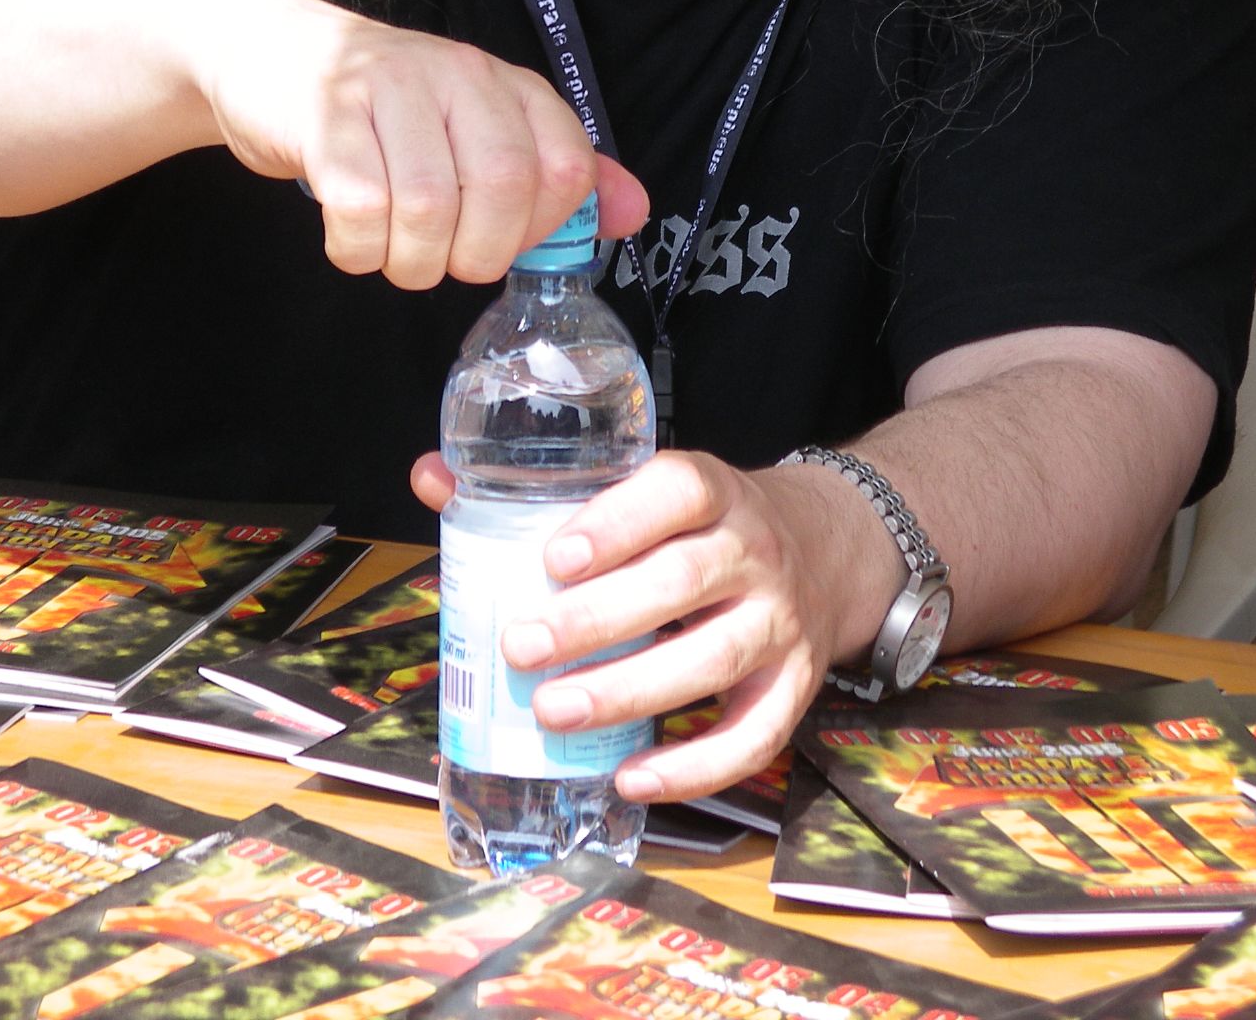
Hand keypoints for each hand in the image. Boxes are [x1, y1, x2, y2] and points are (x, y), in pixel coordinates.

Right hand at [200, 0, 647, 289]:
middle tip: (444, 259)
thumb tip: (632, 212)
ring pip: (427, 206)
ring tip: (394, 253)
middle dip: (476, 254)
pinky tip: (351, 239)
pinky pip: (358, 209)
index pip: (567, 166)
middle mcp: (455, 74)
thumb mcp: (475, 130)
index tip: (500, 241)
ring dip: (411, 260)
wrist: (269, 51)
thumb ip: (551, 173)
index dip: (540, 229)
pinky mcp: (323, 113)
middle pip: (501, 187)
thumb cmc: (384, 111)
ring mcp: (386, 87)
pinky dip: (358, 249)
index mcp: (504, 83)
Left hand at [411, 450, 870, 800]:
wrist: (825, 547)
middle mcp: (754, 548)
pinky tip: (631, 777)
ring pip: (713, 659)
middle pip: (681, 582)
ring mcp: (782, 619)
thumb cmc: (698, 522)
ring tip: (553, 711)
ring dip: (629, 691)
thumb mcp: (645, 485)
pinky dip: (695, 767)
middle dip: (596, 620)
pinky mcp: (797, 684)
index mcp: (712, 488)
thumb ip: (544, 488)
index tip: (554, 558)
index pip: (675, 491)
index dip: (617, 522)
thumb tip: (430, 477)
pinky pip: (755, 735)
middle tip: (519, 647)